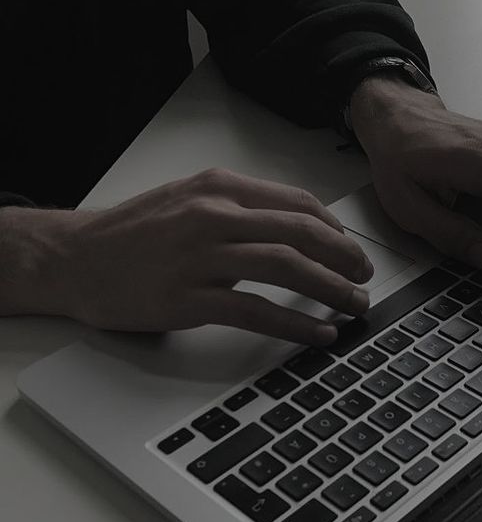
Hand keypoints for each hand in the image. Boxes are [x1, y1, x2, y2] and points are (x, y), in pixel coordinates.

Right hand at [3, 169, 372, 344]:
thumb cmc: (134, 233)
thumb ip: (240, 209)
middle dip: (345, 258)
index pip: (297, 203)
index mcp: (220, 187)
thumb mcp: (189, 201)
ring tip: (355, 306)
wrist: (75, 258)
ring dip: (331, 289)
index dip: (336, 229)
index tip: (352, 250)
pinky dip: (296, 324)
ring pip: (286, 267)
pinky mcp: (187, 298)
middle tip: (365, 278)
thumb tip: (296, 232)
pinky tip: (319, 334)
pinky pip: (256, 311)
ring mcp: (200, 256)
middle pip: (301, 232)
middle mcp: (214, 215)